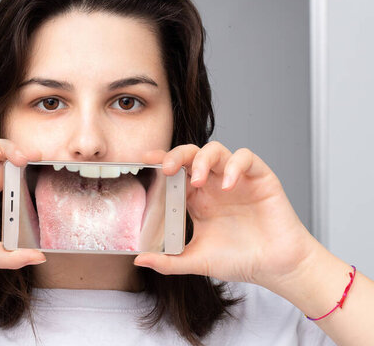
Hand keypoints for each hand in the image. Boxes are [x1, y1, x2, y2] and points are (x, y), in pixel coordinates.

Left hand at [136, 142, 318, 289]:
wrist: (276, 267)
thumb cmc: (240, 260)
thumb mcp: (198, 261)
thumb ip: (169, 261)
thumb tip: (140, 261)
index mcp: (197, 199)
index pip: (176, 171)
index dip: (161, 161)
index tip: (144, 159)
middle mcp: (214, 184)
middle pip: (192, 154)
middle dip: (177, 155)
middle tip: (167, 167)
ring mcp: (236, 178)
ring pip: (216, 150)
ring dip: (203, 159)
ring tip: (199, 181)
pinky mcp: (260, 177)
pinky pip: (246, 157)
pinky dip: (235, 165)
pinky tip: (229, 185)